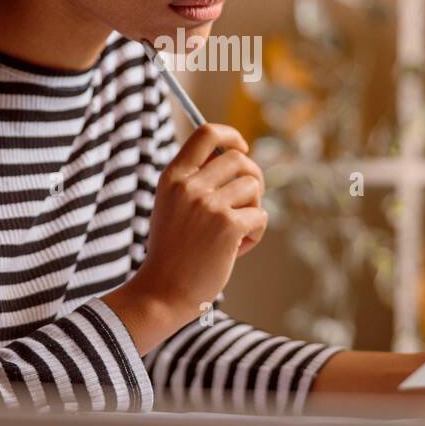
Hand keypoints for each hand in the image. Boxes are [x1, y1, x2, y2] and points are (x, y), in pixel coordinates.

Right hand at [126, 123, 266, 322]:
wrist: (163, 291)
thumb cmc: (174, 250)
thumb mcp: (172, 205)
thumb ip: (196, 180)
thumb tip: (238, 156)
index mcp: (173, 177)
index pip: (206, 133)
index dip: (231, 134)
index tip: (241, 147)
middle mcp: (189, 186)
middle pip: (239, 160)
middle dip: (252, 178)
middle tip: (248, 202)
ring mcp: (208, 205)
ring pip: (253, 187)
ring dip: (252, 210)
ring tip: (236, 233)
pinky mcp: (227, 226)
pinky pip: (260, 216)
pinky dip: (255, 233)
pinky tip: (237, 249)